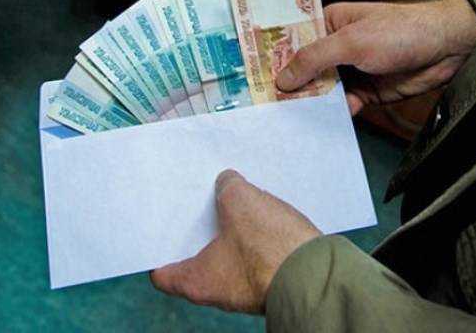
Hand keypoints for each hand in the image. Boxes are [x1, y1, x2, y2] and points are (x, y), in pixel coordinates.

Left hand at [150, 170, 321, 313]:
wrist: (316, 274)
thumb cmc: (270, 247)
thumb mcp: (240, 201)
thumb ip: (226, 187)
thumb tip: (227, 183)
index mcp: (196, 281)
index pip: (163, 273)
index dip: (160, 247)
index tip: (162, 227)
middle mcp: (217, 293)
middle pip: (197, 258)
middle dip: (199, 229)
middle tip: (200, 202)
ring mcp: (245, 291)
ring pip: (228, 256)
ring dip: (230, 232)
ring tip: (234, 202)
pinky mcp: (270, 283)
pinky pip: (254, 258)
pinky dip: (253, 239)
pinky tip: (262, 215)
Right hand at [276, 0, 475, 114]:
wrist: (446, 48)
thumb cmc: (400, 31)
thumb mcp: (351, 41)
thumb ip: (314, 59)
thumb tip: (283, 78)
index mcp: (329, 24)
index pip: (293, 41)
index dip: (274, 59)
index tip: (254, 80)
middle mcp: (336, 47)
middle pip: (304, 70)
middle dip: (290, 87)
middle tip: (267, 107)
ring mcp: (350, 71)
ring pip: (322, 91)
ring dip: (310, 104)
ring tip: (289, 121)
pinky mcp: (365, 92)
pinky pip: (342, 105)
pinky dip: (335, 114)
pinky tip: (323, 124)